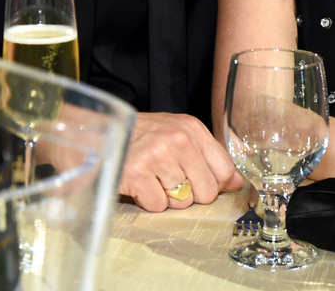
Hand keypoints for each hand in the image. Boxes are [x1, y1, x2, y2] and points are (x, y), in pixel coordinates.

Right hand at [119, 112, 243, 211]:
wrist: (97, 134)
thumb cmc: (140, 137)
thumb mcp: (176, 135)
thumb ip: (208, 156)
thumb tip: (236, 182)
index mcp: (191, 128)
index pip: (224, 169)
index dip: (215, 184)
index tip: (201, 184)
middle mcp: (178, 139)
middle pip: (207, 191)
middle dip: (190, 194)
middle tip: (169, 181)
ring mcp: (158, 156)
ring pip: (183, 201)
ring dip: (166, 197)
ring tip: (151, 179)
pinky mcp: (138, 174)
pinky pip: (158, 206)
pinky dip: (147, 201)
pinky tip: (138, 184)